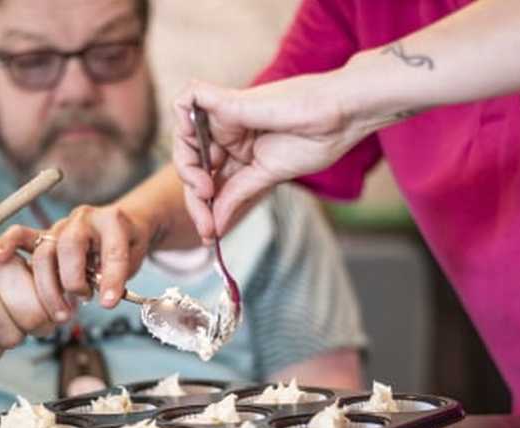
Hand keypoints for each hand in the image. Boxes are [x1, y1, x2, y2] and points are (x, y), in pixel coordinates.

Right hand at [0, 204, 151, 317]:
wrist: (122, 223)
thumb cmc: (127, 243)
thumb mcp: (135, 258)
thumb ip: (119, 276)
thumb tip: (104, 297)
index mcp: (112, 221)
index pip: (111, 249)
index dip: (111, 278)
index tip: (109, 302)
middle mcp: (83, 220)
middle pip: (69, 248)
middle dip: (74, 281)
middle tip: (82, 300)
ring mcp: (61, 226)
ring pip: (45, 252)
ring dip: (49, 286)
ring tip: (60, 311)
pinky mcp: (44, 234)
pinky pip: (21, 235)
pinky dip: (9, 244)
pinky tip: (1, 258)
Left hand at [173, 75, 363, 239]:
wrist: (337, 117)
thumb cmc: (314, 141)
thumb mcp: (267, 176)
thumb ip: (237, 195)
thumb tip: (214, 226)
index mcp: (240, 152)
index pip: (209, 180)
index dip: (204, 209)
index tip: (210, 236)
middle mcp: (228, 134)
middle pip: (192, 165)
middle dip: (194, 199)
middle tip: (207, 225)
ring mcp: (225, 116)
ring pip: (183, 139)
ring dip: (187, 170)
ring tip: (206, 190)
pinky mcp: (225, 99)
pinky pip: (185, 101)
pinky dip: (181, 120)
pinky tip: (196, 152)